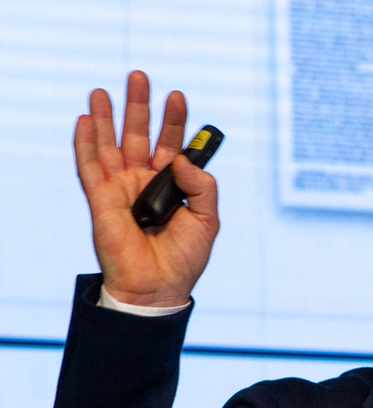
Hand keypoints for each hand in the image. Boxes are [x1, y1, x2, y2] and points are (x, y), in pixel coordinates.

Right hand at [74, 70, 218, 306]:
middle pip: (139, 135)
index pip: (172, 144)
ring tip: (103, 89)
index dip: (174, 121)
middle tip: (140, 76)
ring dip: (107, 117)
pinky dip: (85, 143)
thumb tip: (180, 159)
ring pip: (111, 145)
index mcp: (172, 185)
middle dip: (139, 106)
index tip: (177, 95)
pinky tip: (85, 120)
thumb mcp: (208, 219)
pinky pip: (89, 167)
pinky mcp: (101, 200)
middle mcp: (144, 181)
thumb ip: (202, 186)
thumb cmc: (185, 258)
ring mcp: (121, 189)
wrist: (158, 288)